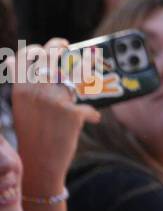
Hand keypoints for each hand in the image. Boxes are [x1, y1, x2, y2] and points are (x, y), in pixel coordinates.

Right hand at [12, 40, 99, 196]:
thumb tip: (50, 69)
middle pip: (52, 55)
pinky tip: (93, 120)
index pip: (26, 57)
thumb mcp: (24, 109)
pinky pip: (89, 107)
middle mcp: (36, 90)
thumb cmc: (33, 136)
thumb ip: (32, 89)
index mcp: (20, 90)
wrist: (39, 165)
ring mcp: (54, 99)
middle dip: (61, 47)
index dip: (39, 48)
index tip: (52, 45)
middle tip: (69, 48)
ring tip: (85, 84)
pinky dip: (92, 114)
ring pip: (74, 77)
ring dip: (82, 79)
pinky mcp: (72, 112)